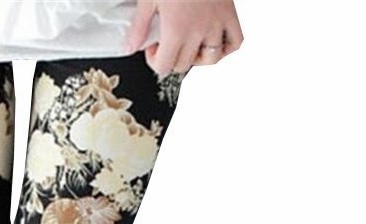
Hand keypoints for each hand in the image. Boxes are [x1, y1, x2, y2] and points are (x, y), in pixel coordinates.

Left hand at [125, 1, 243, 75]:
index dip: (155, 61)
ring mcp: (216, 24)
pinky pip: (234, 42)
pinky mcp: (230, 14)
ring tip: (188, 44)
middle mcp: (198, 31)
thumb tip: (130, 47)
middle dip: (172, 57)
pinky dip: (225, 47)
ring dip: (196, 56)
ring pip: (209, 59)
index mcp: (176, 29)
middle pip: (183, 65)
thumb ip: (139, 26)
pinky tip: (212, 41)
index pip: (164, 67)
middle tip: (167, 41)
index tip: (153, 48)